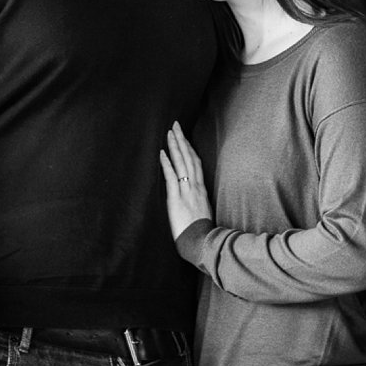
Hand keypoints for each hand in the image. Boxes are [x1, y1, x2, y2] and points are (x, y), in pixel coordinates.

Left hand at [158, 121, 213, 239]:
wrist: (201, 240)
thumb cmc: (202, 230)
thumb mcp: (203, 211)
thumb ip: (198, 200)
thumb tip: (194, 196)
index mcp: (201, 188)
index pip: (196, 163)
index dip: (190, 148)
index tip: (185, 137)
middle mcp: (195, 185)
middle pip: (189, 157)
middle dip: (182, 140)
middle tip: (176, 125)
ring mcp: (186, 190)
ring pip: (182, 162)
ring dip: (175, 146)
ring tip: (169, 132)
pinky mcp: (176, 197)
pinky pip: (172, 176)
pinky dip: (167, 163)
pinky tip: (162, 153)